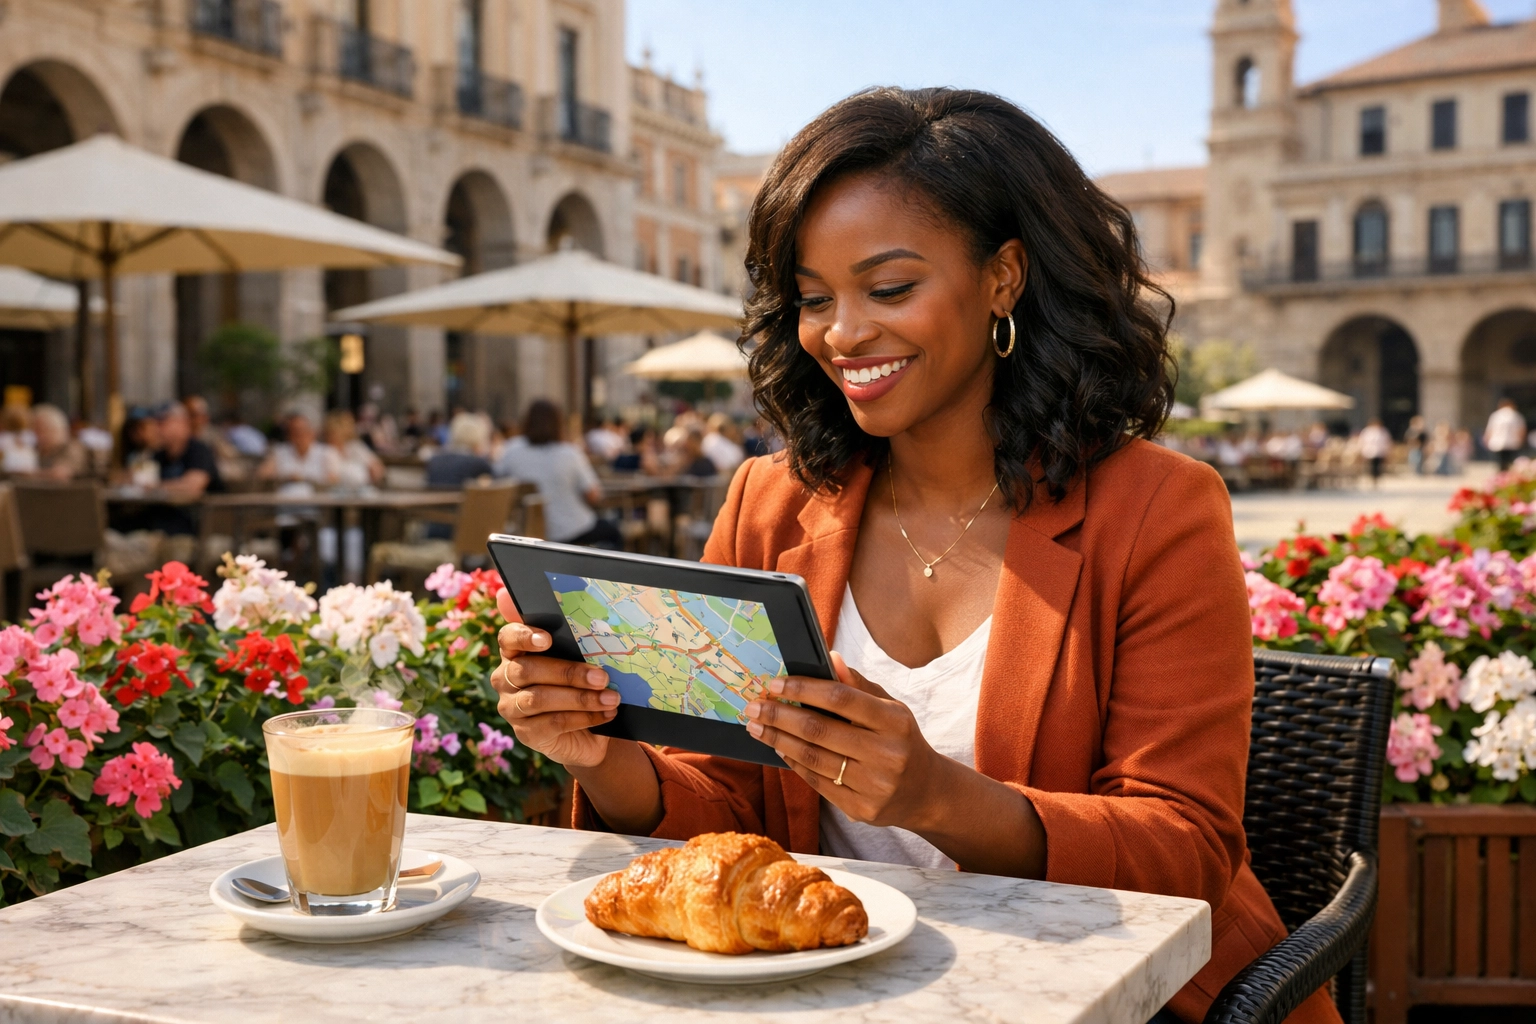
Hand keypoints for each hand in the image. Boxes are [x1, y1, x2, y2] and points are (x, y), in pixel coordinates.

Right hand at [490, 588, 617, 767]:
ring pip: (539, 699)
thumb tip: (548, 606)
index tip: (548, 639)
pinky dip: (583, 718)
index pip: (508, 638)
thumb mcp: (578, 660)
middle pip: (528, 670)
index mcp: (515, 653)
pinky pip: (552, 723)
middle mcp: (505, 679)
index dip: (524, 636)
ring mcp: (512, 708)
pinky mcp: (525, 733)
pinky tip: (605, 714)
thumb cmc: (579, 684)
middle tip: (602, 676)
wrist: (585, 731)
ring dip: (580, 698)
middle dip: (568, 673)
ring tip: (610, 698)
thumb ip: (570, 637)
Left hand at [745, 652, 944, 829]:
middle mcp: (887, 754)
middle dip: (779, 716)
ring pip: (813, 758)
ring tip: (757, 726)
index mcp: (895, 721)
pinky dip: (794, 763)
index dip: (804, 689)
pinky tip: (779, 748)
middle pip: (820, 730)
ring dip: (778, 740)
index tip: (775, 684)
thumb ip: (858, 685)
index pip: (841, 698)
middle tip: (753, 706)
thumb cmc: (901, 741)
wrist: (926, 793)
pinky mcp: (861, 809)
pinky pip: (817, 782)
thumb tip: (830, 657)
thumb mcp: (890, 708)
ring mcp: (874, 785)